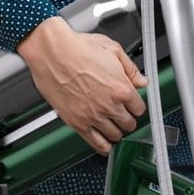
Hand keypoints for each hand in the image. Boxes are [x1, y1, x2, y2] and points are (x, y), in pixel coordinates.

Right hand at [17, 17, 146, 155]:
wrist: (51, 52)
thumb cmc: (77, 48)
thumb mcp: (113, 50)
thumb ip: (131, 69)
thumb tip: (142, 81)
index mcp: (121, 88)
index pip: (140, 109)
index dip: (136, 106)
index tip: (132, 105)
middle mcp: (109, 105)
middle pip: (129, 124)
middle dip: (128, 119)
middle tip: (122, 114)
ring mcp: (93, 116)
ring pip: (115, 136)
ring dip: (116, 131)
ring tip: (112, 125)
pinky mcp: (77, 122)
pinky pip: (96, 144)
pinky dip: (103, 146)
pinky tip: (105, 143)